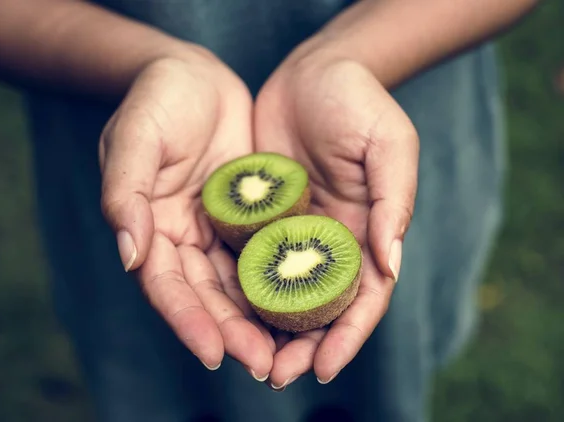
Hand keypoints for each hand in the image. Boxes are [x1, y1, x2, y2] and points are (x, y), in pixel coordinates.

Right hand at [99, 46, 273, 379]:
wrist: (194, 74)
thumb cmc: (157, 100)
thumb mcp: (136, 138)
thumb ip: (125, 194)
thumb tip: (130, 257)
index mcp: (150, 228)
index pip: (166, 286)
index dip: (187, 321)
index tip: (213, 354)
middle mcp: (183, 238)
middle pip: (207, 297)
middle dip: (233, 333)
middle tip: (264, 366)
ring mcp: (217, 229)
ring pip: (240, 284)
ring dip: (261, 319)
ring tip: (289, 351)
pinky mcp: (248, 216)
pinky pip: (266, 253)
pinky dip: (282, 280)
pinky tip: (307, 302)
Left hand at [254, 42, 418, 388]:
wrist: (313, 72)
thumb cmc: (359, 102)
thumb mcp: (388, 144)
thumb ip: (392, 202)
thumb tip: (390, 266)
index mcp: (366, 232)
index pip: (363, 297)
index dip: (347, 336)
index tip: (324, 368)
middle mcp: (330, 241)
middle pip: (319, 307)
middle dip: (302, 345)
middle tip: (275, 376)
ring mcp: (294, 232)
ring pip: (280, 293)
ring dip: (266, 329)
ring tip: (244, 358)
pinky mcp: (262, 217)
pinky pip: (250, 258)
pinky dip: (240, 289)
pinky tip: (222, 311)